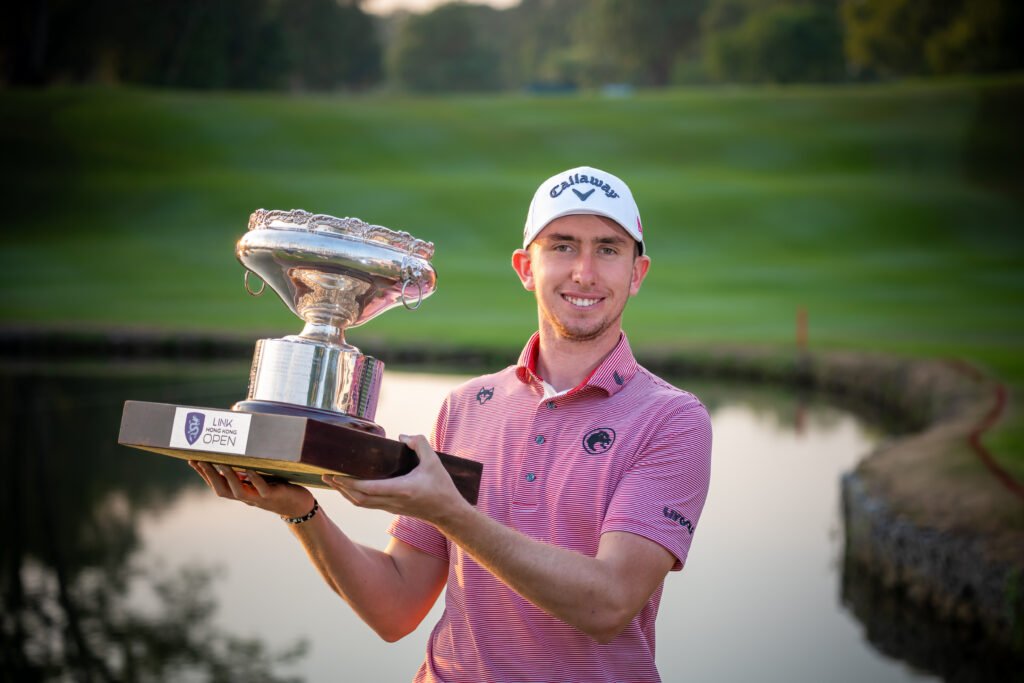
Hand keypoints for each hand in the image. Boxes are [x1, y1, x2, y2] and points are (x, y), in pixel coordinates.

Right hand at [189, 460, 314, 518]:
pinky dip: (254, 479)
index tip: (192, 459)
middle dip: (209, 475)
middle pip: (221, 490)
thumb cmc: (278, 489)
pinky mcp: (273, 496)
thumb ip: (247, 473)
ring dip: (228, 477)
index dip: (204, 474)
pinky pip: (261, 489)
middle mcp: (246, 498)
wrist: (298, 506)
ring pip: (238, 491)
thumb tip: (236, 455)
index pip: (217, 484)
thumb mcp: (259, 480)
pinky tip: (249, 469)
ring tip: (221, 462)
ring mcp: (259, 498)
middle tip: (200, 459)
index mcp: (241, 493)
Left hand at [321, 434, 467, 524]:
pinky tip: (348, 487)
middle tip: (324, 475)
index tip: (335, 474)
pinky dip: (354, 496)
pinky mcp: (390, 509)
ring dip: (344, 493)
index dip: (350, 483)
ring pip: (360, 503)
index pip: (369, 488)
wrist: (447, 512)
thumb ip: (420, 444)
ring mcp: (390, 507)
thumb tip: (402, 437)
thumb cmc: (441, 487)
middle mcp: (392, 501)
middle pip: (358, 499)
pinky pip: (366, 504)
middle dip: (339, 488)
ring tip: (331, 481)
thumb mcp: (434, 461)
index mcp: (402, 489)